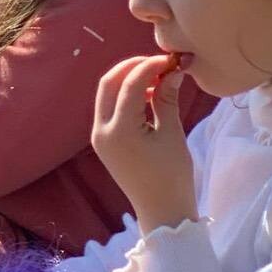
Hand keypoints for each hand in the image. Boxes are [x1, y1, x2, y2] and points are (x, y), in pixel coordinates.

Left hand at [92, 53, 197, 232]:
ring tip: (157, 79)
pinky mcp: (102, 142)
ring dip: (126, 80)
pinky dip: (124, 97)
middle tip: (158, 62)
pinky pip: (108, 109)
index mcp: (119, 130)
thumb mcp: (172, 135)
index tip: (171, 60)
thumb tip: (172, 70)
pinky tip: (147, 96)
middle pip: (108, 84)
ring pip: (105, 95)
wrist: (162, 212)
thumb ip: (166, 99)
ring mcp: (98, 137)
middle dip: (131, 68)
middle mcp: (101, 130)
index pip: (129, 85)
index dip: (150, 66)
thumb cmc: (173, 176)